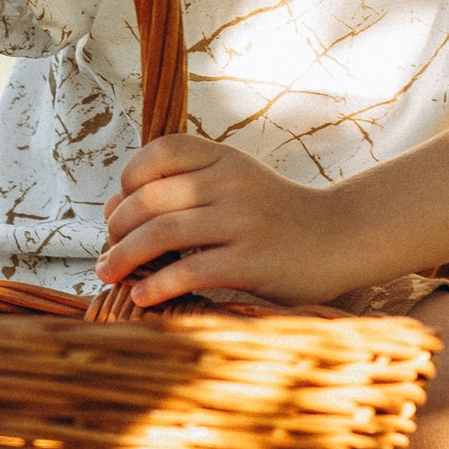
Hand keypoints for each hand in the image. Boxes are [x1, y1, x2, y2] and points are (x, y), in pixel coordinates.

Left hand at [97, 134, 355, 310]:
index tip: (118, 211)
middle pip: (150, 198)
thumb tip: (110, 207)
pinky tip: (143, 296)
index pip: (160, 151)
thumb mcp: (236, 182)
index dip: (128, 180)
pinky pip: (189, 272)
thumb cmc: (276, 217)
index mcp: (225, 158)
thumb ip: (184, 187)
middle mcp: (232, 183)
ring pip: (161, 233)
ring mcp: (243, 221)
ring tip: (109, 274)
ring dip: (124, 257)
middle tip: (107, 254)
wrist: (341, 238)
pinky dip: (156, 286)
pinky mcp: (252, 261)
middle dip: (117, 229)